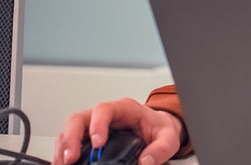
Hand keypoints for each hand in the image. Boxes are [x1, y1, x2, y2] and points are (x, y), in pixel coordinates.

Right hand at [52, 98, 183, 164]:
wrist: (158, 128)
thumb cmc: (159, 127)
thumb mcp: (168, 137)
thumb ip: (161, 148)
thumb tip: (146, 161)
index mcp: (125, 109)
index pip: (105, 109)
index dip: (97, 124)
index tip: (97, 143)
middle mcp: (106, 115)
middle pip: (79, 119)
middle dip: (72, 138)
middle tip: (71, 157)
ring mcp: (94, 125)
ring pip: (70, 130)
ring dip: (64, 147)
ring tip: (63, 163)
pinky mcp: (89, 137)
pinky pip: (71, 141)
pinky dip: (65, 152)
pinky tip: (64, 163)